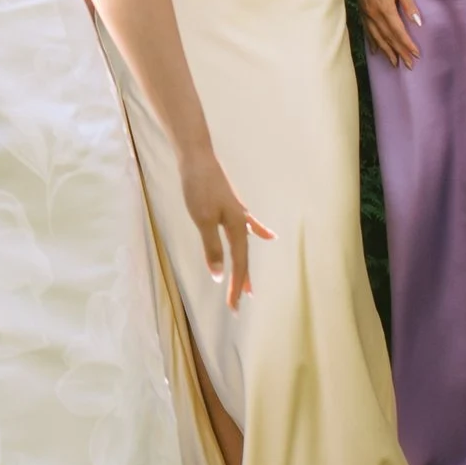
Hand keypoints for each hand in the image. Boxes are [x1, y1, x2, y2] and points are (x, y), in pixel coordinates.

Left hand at [181, 151, 270, 310]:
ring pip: (244, 246)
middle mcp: (241, 222)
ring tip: (249, 286)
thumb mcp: (203, 219)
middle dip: (241, 281)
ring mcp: (238, 213)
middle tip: (239, 304)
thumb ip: (212, 247)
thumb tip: (218, 275)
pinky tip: (267, 237)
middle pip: (243, 258)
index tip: (234, 307)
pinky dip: (257, 232)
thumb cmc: (199, 186)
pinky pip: (248, 224)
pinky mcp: (231, 205)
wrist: (198, 157)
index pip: (238, 264)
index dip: (236, 286)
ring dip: (245, 266)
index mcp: (236, 228)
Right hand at [351, 0, 421, 69]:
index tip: (416, 55)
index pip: (399, 32)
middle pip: (388, 38)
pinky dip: (373, 42)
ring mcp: (366, 14)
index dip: (407, 45)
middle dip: (399, 53)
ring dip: (386, 52)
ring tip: (393, 63)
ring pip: (377, 38)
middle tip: (408, 66)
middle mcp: (374, 15)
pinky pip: (368, 31)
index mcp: (385, 9)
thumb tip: (418, 23)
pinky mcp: (362, 10)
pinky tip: (375, 50)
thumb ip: (409, 4)